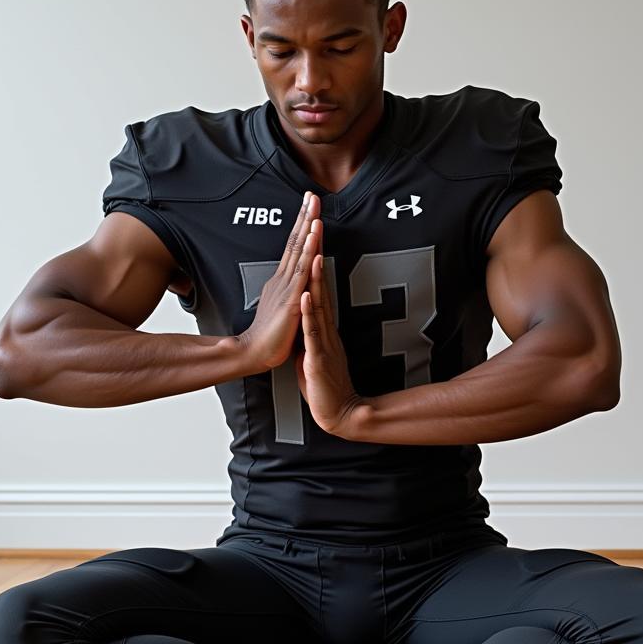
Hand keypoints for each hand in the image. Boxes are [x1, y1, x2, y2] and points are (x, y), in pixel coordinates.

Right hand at [236, 192, 320, 371]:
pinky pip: (301, 274)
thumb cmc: (269, 336)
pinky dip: (308, 255)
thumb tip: (289, 283)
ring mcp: (287, 288)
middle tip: (311, 195)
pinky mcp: (291, 300)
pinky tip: (312, 240)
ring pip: (299, 253)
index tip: (308, 206)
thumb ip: (285, 292)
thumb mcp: (280, 307)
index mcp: (283, 281)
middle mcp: (284, 279)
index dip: (302, 226)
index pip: (294, 248)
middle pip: (295, 242)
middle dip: (304, 217)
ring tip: (313, 208)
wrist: (254, 353)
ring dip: (307, 229)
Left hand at [295, 217, 367, 437]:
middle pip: (321, 287)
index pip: (319, 289)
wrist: (339, 413)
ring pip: (319, 305)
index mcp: (323, 327)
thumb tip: (304, 322)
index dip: (314, 263)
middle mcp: (326, 329)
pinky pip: (312, 332)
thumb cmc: (325, 386)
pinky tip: (305, 295)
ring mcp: (324, 341)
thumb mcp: (314, 353)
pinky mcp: (318, 357)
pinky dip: (308, 313)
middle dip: (318, 258)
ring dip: (315, 279)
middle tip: (318, 230)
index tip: (312, 237)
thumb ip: (310, 336)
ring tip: (314, 252)